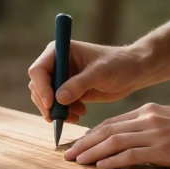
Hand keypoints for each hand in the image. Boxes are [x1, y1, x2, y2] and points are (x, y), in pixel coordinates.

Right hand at [27, 40, 145, 122]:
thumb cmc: (118, 64)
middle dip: (47, 104)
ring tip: (75, 116)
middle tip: (60, 117)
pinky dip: (64, 113)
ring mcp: (61, 78)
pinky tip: (79, 114)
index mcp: (60, 51)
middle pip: (37, 86)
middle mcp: (56, 63)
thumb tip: (58, 99)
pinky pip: (57, 106)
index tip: (51, 104)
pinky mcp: (68, 91)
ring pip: (45, 99)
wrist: (132, 72)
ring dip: (56, 111)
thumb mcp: (99, 73)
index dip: (41, 88)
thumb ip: (79, 84)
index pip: (38, 70)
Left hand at [64, 103, 169, 168]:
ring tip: (77, 163)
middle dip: (84, 144)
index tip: (76, 145)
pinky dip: (113, 161)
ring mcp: (154, 134)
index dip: (90, 135)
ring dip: (92, 153)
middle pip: (106, 130)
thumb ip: (150, 130)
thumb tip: (133, 144)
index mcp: (148, 112)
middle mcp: (147, 119)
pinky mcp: (163, 149)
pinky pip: (131, 155)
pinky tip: (100, 168)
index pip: (111, 123)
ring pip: (114, 142)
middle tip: (67, 156)